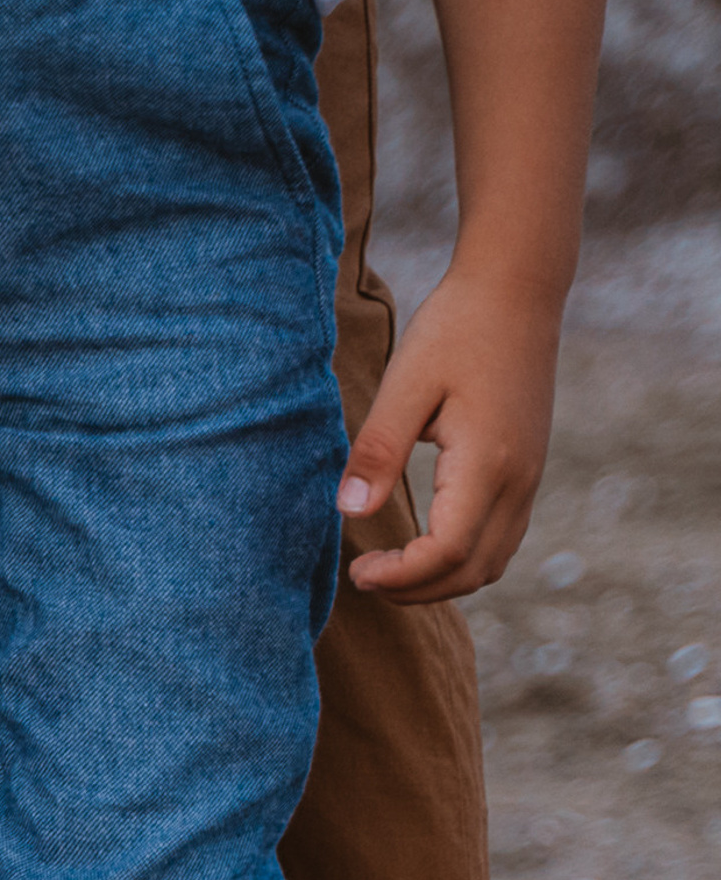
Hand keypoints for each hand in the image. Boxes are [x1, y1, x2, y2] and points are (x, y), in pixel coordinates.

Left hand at [339, 264, 563, 601]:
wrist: (516, 289)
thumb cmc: (454, 330)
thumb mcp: (404, 386)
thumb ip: (377, 451)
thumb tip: (350, 514)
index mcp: (488, 463)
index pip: (446, 553)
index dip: (399, 577)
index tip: (356, 570)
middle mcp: (519, 480)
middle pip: (471, 572)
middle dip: (414, 591)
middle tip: (363, 577)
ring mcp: (529, 477)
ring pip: (491, 564)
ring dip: (439, 583)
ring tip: (387, 570)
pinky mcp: (527, 470)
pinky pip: (500, 540)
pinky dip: (461, 561)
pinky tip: (422, 549)